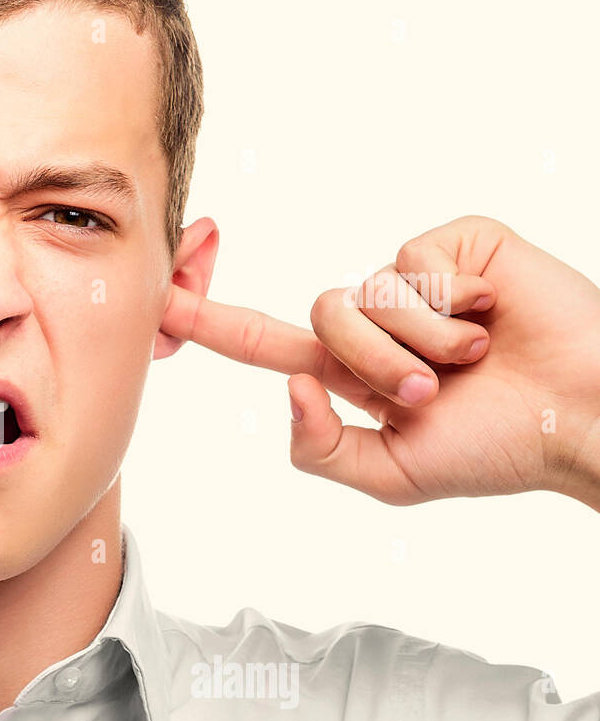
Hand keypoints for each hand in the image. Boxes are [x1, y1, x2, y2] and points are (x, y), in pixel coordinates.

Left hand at [160, 215, 599, 505]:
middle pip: (320, 319)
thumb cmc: (495, 448)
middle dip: (375, 365)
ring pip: (367, 292)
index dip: (213, 323)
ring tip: (475, 358)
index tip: (161, 300)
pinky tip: (493, 312)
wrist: (579, 416)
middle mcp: (376, 322)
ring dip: (422, 340)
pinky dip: (455, 299)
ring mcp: (416, 281)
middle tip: (434, 392)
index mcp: (352, 373)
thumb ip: (321, 448)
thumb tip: (290, 385)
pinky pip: (418, 260)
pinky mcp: (456, 246)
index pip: (267, 343)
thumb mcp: (392, 474)